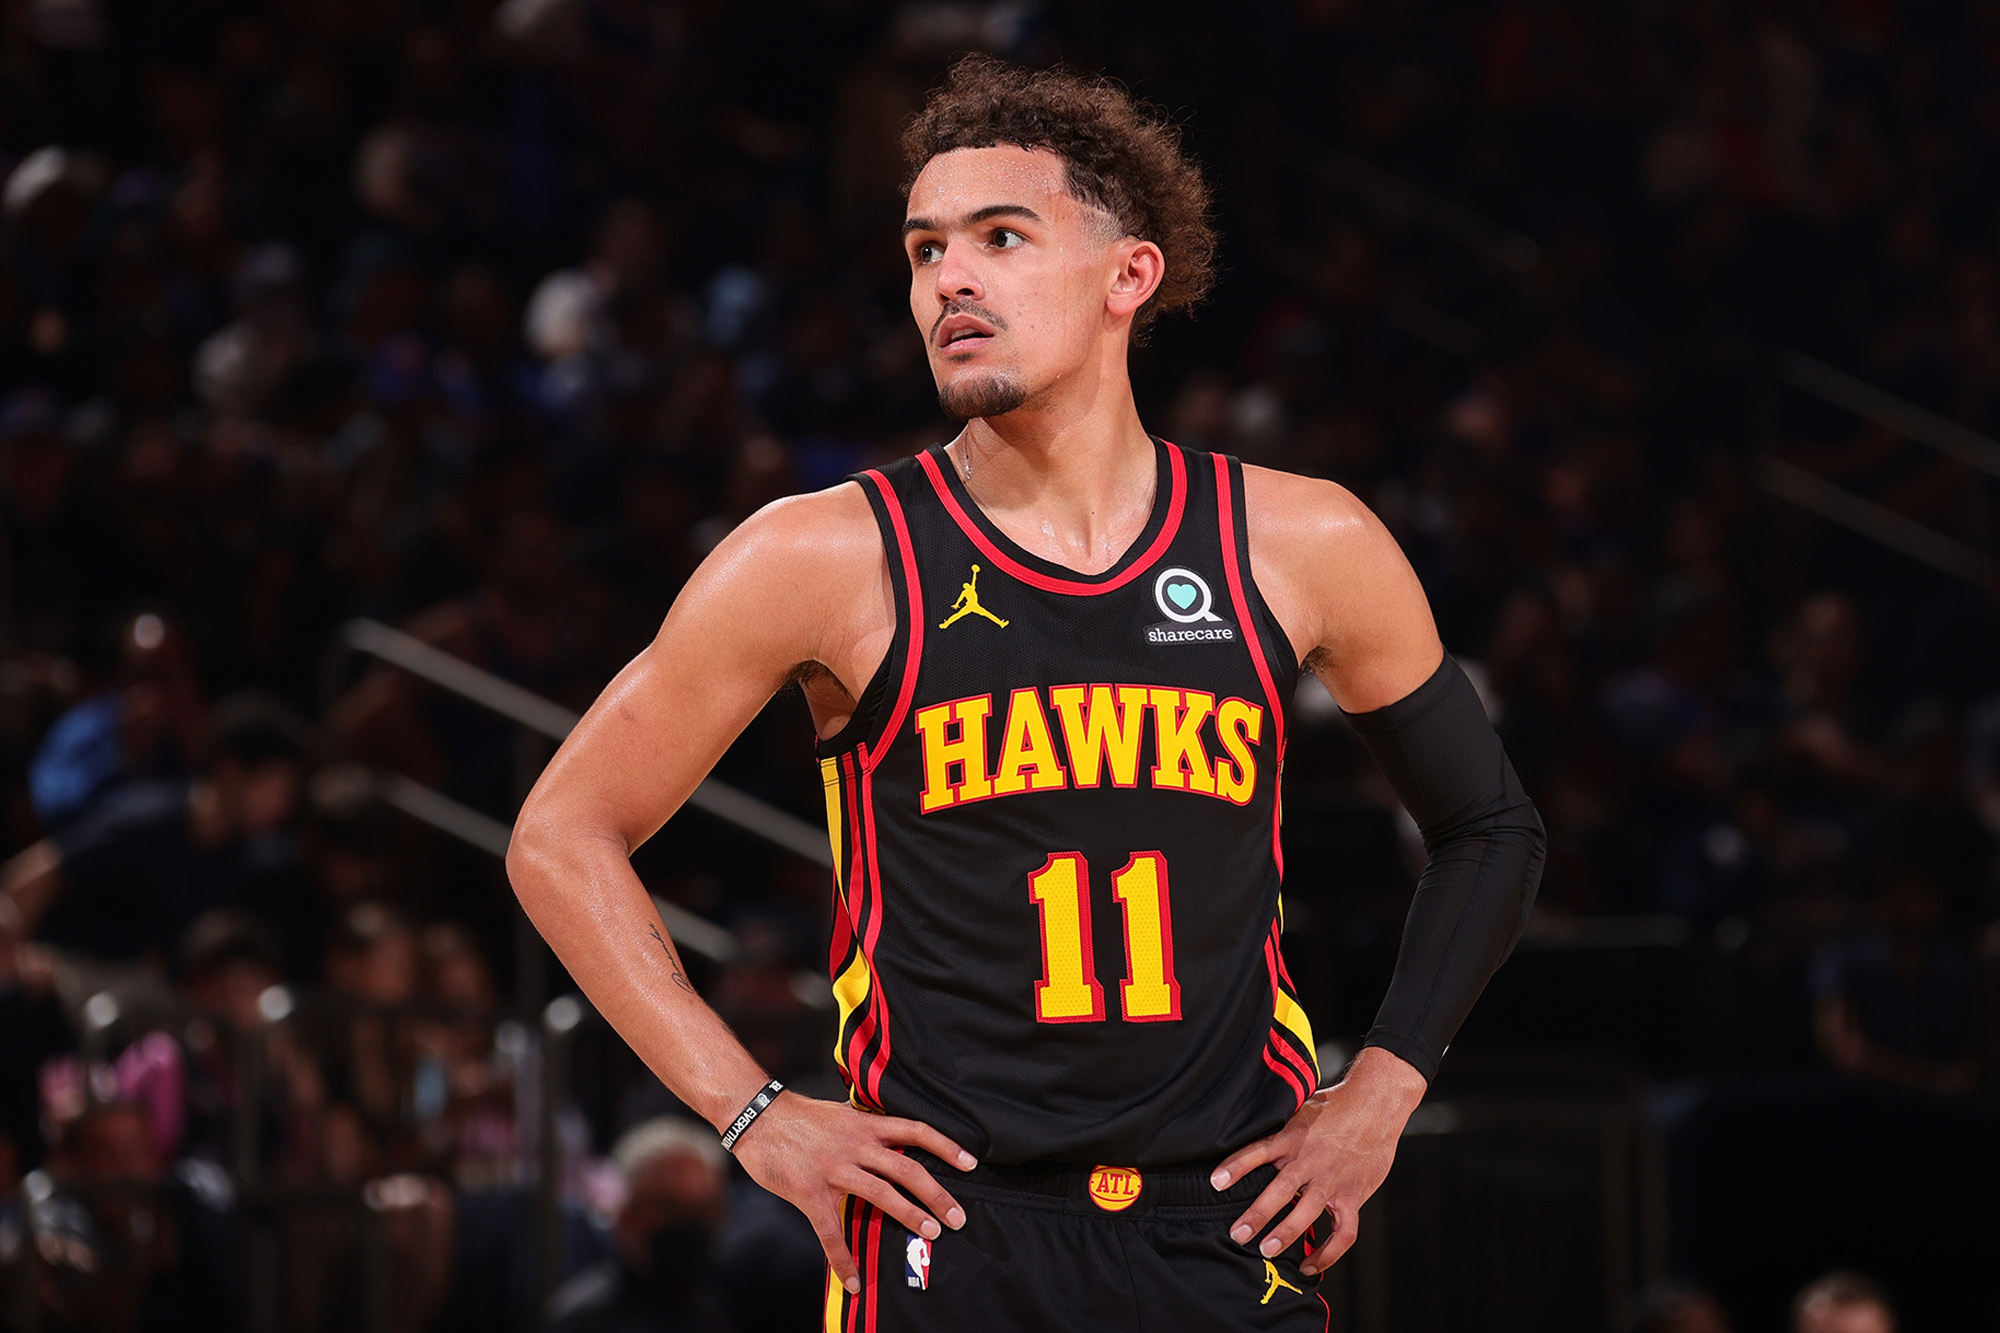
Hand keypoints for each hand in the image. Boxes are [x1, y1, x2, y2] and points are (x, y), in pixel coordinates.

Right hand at [728, 1091, 976, 1293]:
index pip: (915, 1131)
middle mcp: (856, 1145)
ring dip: (909, 1216)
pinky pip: (831, 1232)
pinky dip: (843, 1260)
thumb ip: (866, 1126)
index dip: (946, 1146)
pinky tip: (853, 1281)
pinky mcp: (810, 1192)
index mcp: (865, 1125)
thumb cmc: (799, 1116)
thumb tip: (891, 1132)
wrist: (756, 1115)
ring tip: (931, 1234)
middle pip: (907, 1168)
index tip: (971, 1164)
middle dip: (936, 1194)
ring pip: (881, 1195)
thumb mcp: (841, 1113)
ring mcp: (834, 1169)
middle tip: (957, 1217)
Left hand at [1210, 1047, 1425, 1275]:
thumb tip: (1245, 1126)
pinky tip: (1310, 1266)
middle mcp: (1311, 1160)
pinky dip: (1329, 1253)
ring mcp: (1333, 1180)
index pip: (1259, 1151)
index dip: (1236, 1166)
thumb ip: (1278, 1126)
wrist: (1377, 1104)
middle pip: (1281, 1189)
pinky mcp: (1354, 1195)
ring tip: (1266, 1251)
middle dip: (1258, 1214)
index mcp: (1293, 1137)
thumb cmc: (1335, 1105)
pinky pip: (1343, 1232)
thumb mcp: (1300, 1108)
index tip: (1216, 1182)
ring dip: (1287, 1233)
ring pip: (1308, 1211)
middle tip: (1238, 1234)